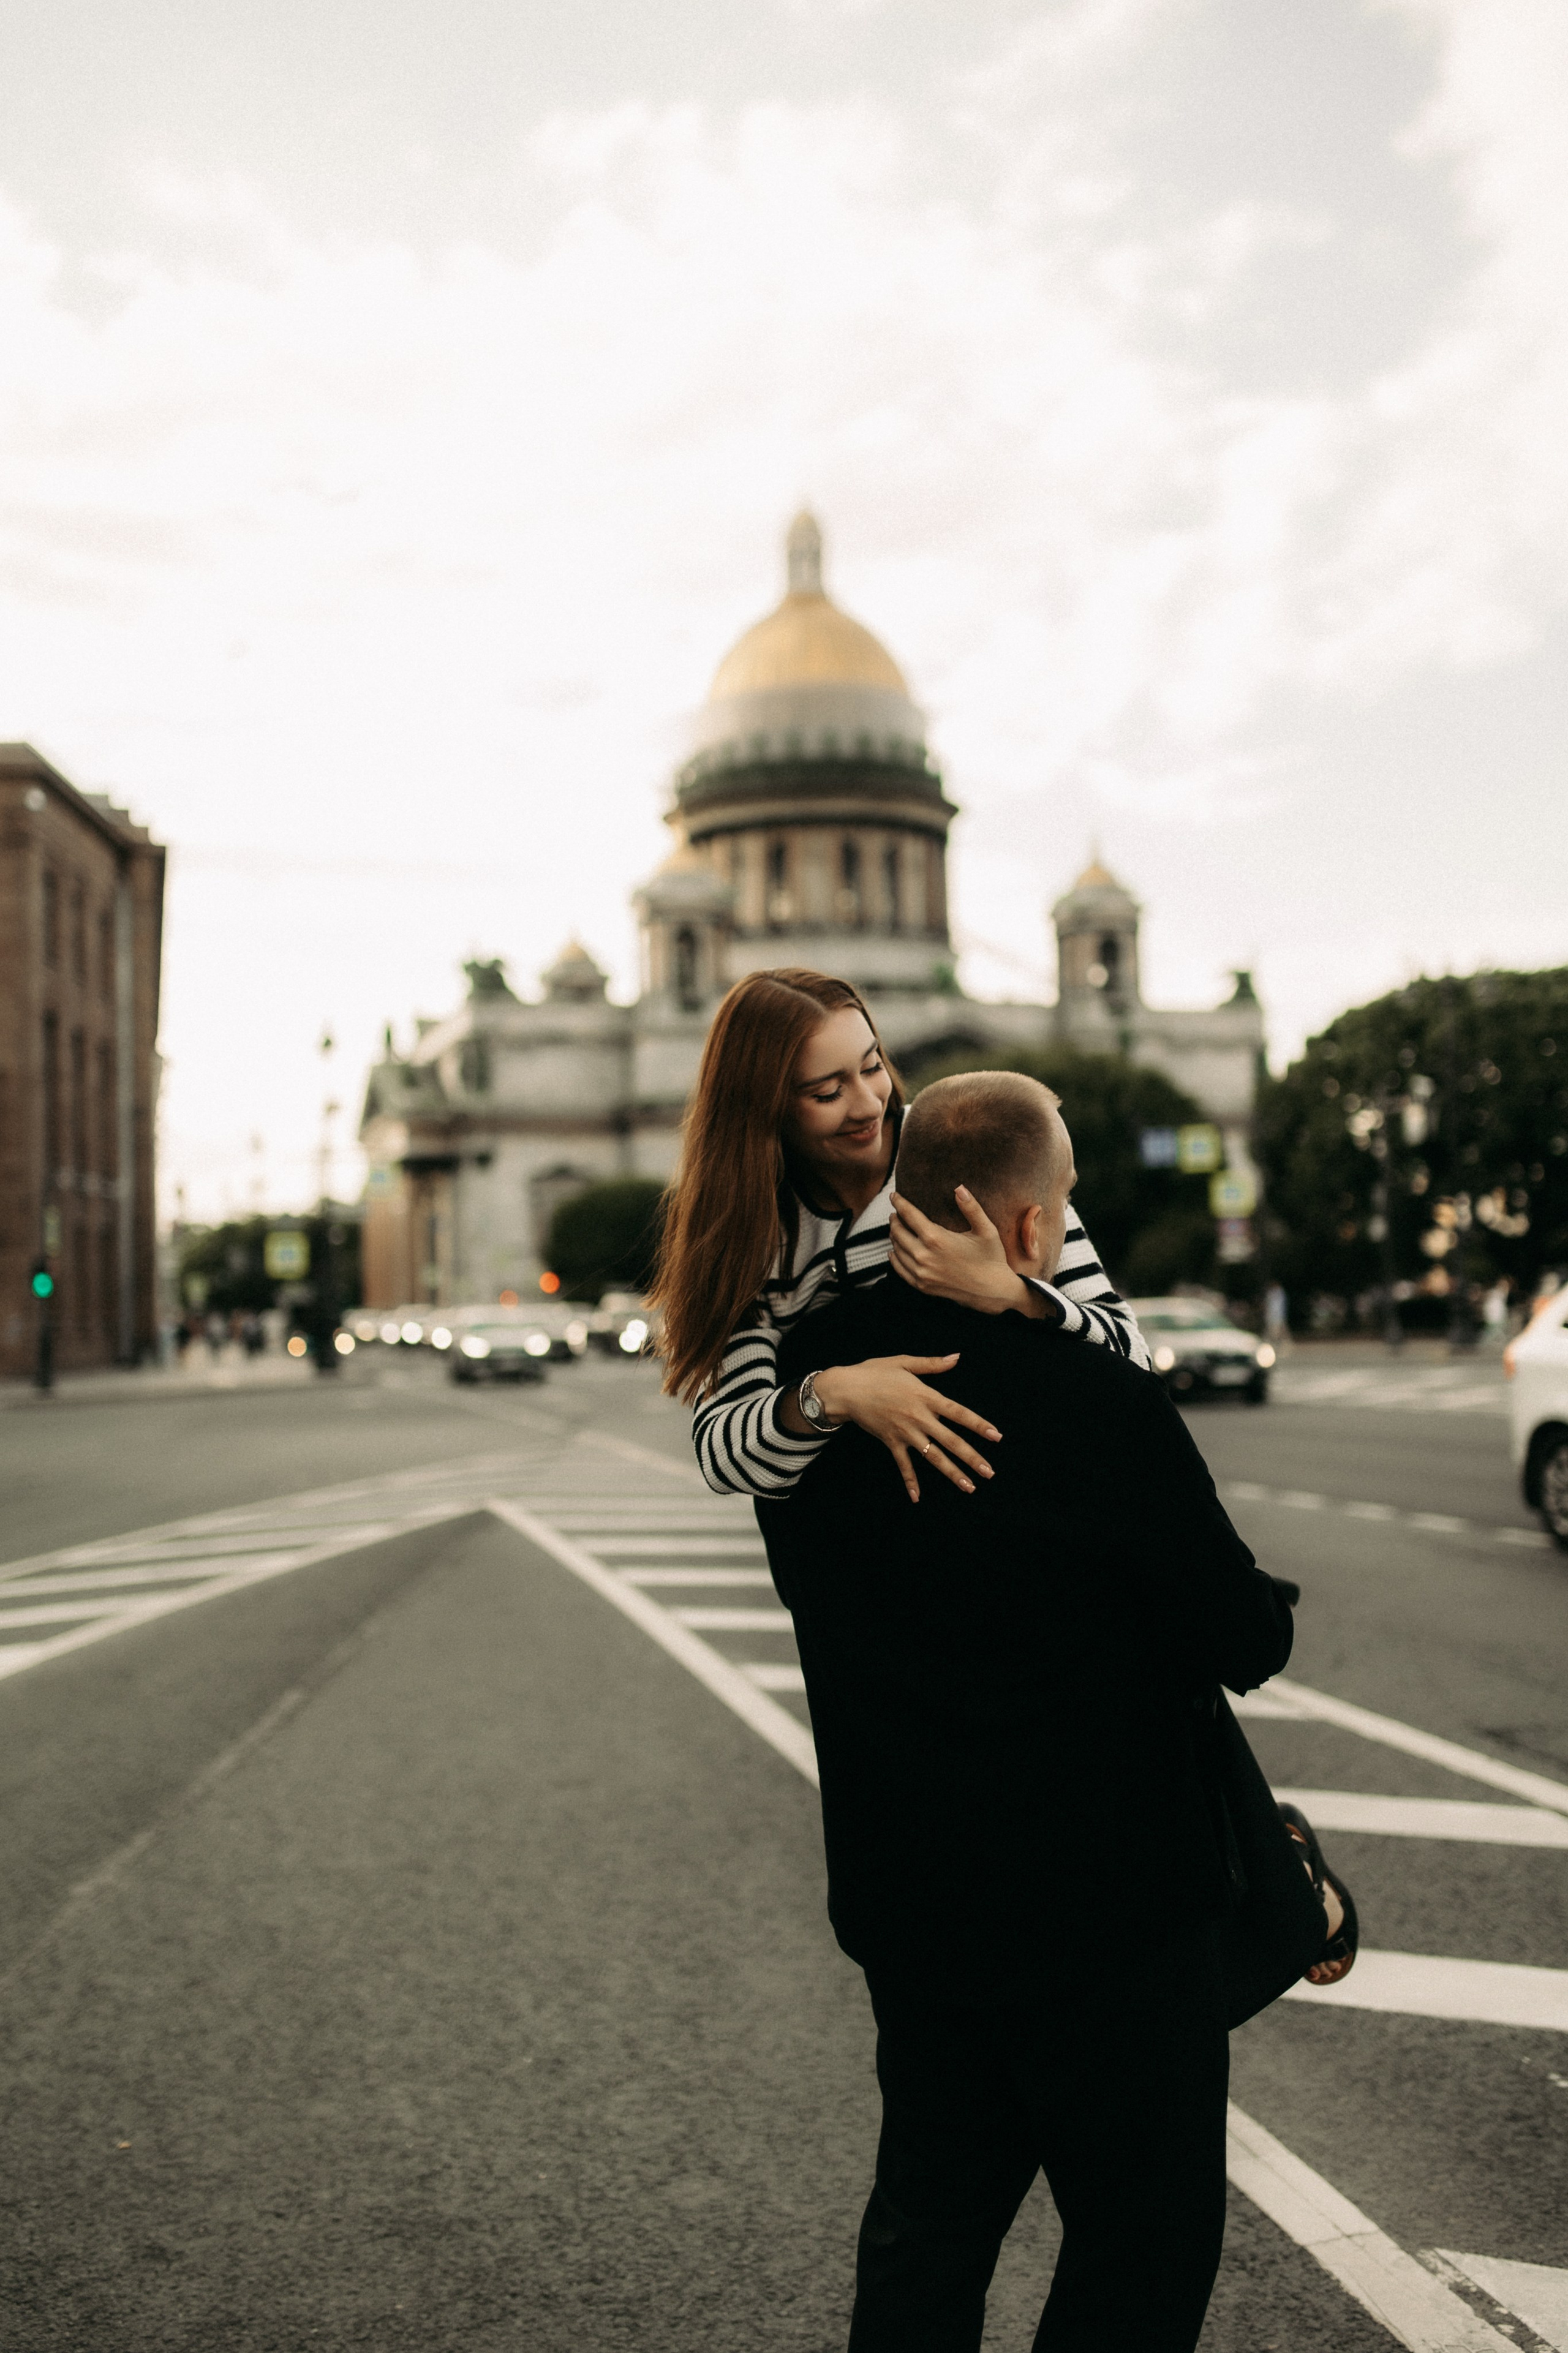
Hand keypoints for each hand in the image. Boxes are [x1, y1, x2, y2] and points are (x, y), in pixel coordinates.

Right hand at [813, 1355, 1000, 1504]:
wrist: (845, 1390)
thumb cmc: (874, 1372)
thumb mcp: (904, 1362)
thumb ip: (932, 1364)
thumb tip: (957, 1357)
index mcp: (925, 1396)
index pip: (958, 1413)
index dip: (978, 1424)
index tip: (996, 1436)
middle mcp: (919, 1417)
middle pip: (951, 1440)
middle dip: (971, 1458)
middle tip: (989, 1472)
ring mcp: (905, 1432)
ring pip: (933, 1456)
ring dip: (952, 1473)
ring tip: (969, 1486)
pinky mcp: (891, 1442)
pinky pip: (903, 1465)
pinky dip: (910, 1481)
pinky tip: (917, 1498)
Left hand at [889, 1187, 1047, 1316]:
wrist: (992, 1292)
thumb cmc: (991, 1258)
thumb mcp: (986, 1230)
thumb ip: (971, 1208)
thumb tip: (959, 1187)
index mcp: (936, 1238)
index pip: (909, 1215)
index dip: (899, 1203)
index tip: (893, 1196)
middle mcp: (924, 1256)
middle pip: (898, 1232)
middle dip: (895, 1220)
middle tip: (896, 1213)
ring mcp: (921, 1273)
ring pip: (897, 1250)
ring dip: (894, 1237)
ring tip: (896, 1228)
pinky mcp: (922, 1285)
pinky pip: (900, 1269)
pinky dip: (894, 1258)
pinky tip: (894, 1251)